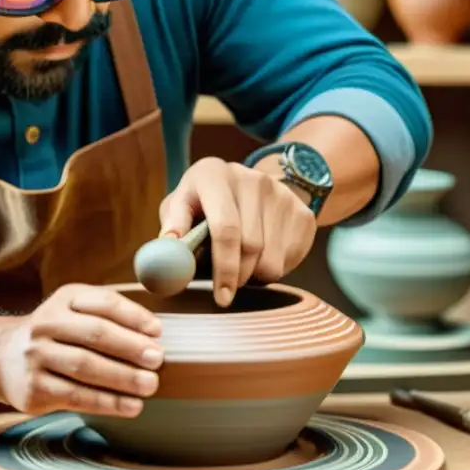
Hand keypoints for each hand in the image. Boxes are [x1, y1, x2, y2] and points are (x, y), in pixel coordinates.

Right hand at [0, 284, 163, 417]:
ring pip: (85, 366)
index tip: (158, 331)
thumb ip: (109, 315)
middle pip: (95, 333)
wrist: (1, 358)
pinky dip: (107, 402)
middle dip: (130, 347)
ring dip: (122, 378)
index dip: (134, 316)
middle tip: (158, 360)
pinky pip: (76, 396)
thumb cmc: (56, 334)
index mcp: (64, 299)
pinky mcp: (33, 387)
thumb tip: (154, 333)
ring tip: (150, 386)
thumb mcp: (75, 311)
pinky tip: (130, 407)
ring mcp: (36, 356)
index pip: (103, 303)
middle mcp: (46, 324)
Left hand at [158, 157, 316, 307]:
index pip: (225, 227)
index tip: (221, 296)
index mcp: (213, 173)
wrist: (249, 186)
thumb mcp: (181, 206)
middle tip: (226, 289)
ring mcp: (282, 195)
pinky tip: (260, 256)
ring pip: (271, 260)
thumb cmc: (204, 203)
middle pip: (251, 247)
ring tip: (240, 265)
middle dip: (237, 277)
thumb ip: (172, 228)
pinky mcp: (303, 213)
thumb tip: (166, 254)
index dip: (223, 267)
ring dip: (254, 276)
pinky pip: (290, 260)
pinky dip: (274, 269)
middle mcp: (252, 179)